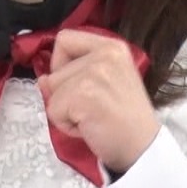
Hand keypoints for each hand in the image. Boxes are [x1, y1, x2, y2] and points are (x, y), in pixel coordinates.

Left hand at [37, 29, 160, 172]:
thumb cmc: (127, 120)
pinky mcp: (82, 95)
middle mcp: (104, 54)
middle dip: (65, 94)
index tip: (76, 82)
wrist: (143, 148)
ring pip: (51, 90)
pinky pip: (53, 110)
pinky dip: (66, 125)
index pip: (65, 39)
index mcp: (112, 47)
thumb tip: (43, 79)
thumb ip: (76, 73)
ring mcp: (93, 73)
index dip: (61, 62)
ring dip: (65, 110)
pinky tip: (89, 127)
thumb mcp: (106, 84)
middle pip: (55, 69)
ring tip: (92, 117)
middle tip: (93, 108)